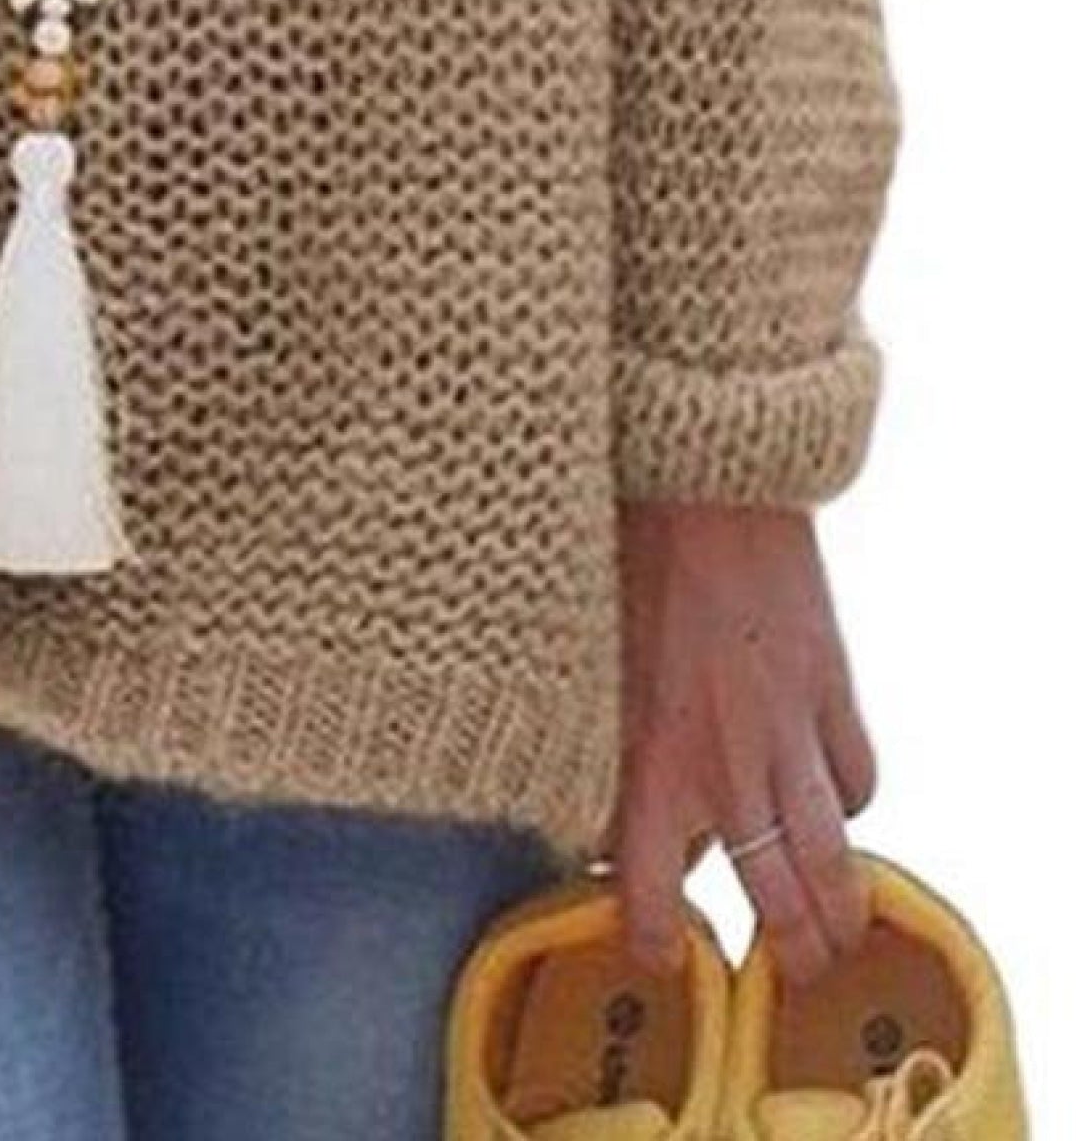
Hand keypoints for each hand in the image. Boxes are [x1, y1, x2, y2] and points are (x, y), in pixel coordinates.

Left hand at [609, 499, 878, 988]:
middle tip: (784, 967)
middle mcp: (728, 761)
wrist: (698, 472)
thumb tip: (586, 810)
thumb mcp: (581, 657)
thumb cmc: (617, 548)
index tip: (654, 954)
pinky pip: (859, 777)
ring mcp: (790, 728)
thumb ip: (591, 743)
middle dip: (787, 951)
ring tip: (832, 931)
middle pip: (777, 901)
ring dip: (838, 910)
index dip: (651, 941)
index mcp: (650, 757)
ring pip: (835, 862)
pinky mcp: (831, 685)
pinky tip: (831, 800)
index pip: (648, 893)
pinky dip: (850, 802)